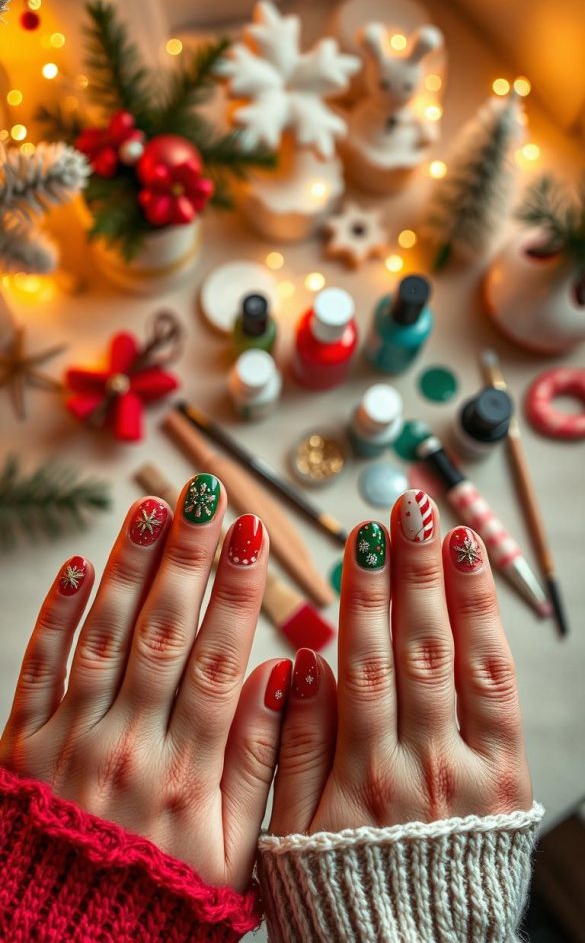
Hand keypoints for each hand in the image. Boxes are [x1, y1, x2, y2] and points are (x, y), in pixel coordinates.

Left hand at [0, 476, 289, 891]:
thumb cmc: (165, 899)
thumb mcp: (238, 856)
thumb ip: (263, 763)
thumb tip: (285, 675)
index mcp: (188, 775)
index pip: (219, 662)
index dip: (238, 593)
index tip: (253, 532)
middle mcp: (129, 748)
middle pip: (163, 634)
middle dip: (189, 557)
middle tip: (206, 492)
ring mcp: (70, 741)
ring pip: (105, 637)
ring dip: (130, 567)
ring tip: (154, 507)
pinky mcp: (23, 743)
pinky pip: (39, 670)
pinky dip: (56, 616)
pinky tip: (77, 565)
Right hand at [270, 490, 532, 835]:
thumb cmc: (342, 895)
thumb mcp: (289, 838)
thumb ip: (291, 749)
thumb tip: (300, 660)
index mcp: (357, 780)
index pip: (362, 664)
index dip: (364, 595)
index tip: (361, 536)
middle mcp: (418, 767)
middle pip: (412, 649)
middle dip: (409, 571)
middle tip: (405, 506)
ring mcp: (469, 773)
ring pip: (459, 663)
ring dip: (452, 589)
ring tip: (445, 527)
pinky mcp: (507, 781)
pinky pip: (500, 695)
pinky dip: (489, 635)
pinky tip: (478, 587)